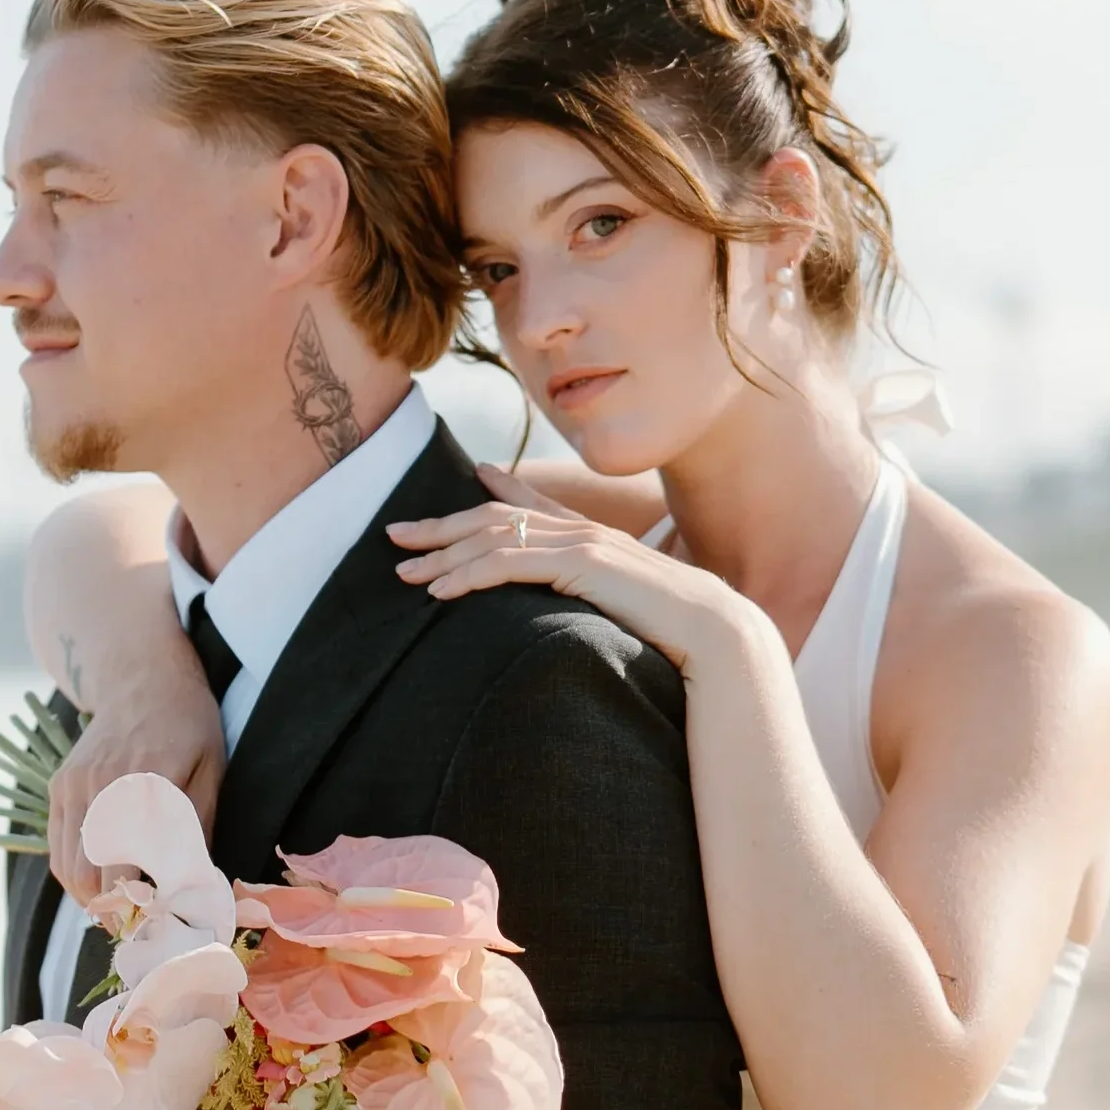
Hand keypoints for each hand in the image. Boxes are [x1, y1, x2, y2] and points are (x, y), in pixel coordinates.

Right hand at [47, 658, 226, 906]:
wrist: (138, 674)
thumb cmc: (187, 722)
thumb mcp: (209, 770)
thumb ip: (196, 828)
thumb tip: (193, 887)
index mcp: (145, 787)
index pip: (133, 870)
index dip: (145, 909)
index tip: (166, 928)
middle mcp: (101, 790)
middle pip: (92, 880)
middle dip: (116, 914)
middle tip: (145, 930)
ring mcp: (72, 789)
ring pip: (69, 870)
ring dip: (93, 901)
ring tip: (124, 912)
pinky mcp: (59, 788)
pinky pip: (58, 848)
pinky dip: (76, 876)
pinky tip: (102, 885)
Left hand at [389, 464, 763, 676]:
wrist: (713, 629)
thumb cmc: (675, 630)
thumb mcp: (627, 602)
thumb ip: (599, 586)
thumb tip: (584, 594)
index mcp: (593, 537)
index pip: (534, 503)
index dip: (496, 489)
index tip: (468, 479)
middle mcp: (582, 530)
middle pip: (496, 516)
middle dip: (442, 526)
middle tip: (396, 535)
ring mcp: (580, 543)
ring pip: (494, 538)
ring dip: (443, 556)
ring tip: (405, 573)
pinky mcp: (577, 564)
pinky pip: (508, 564)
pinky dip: (468, 575)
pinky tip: (440, 592)